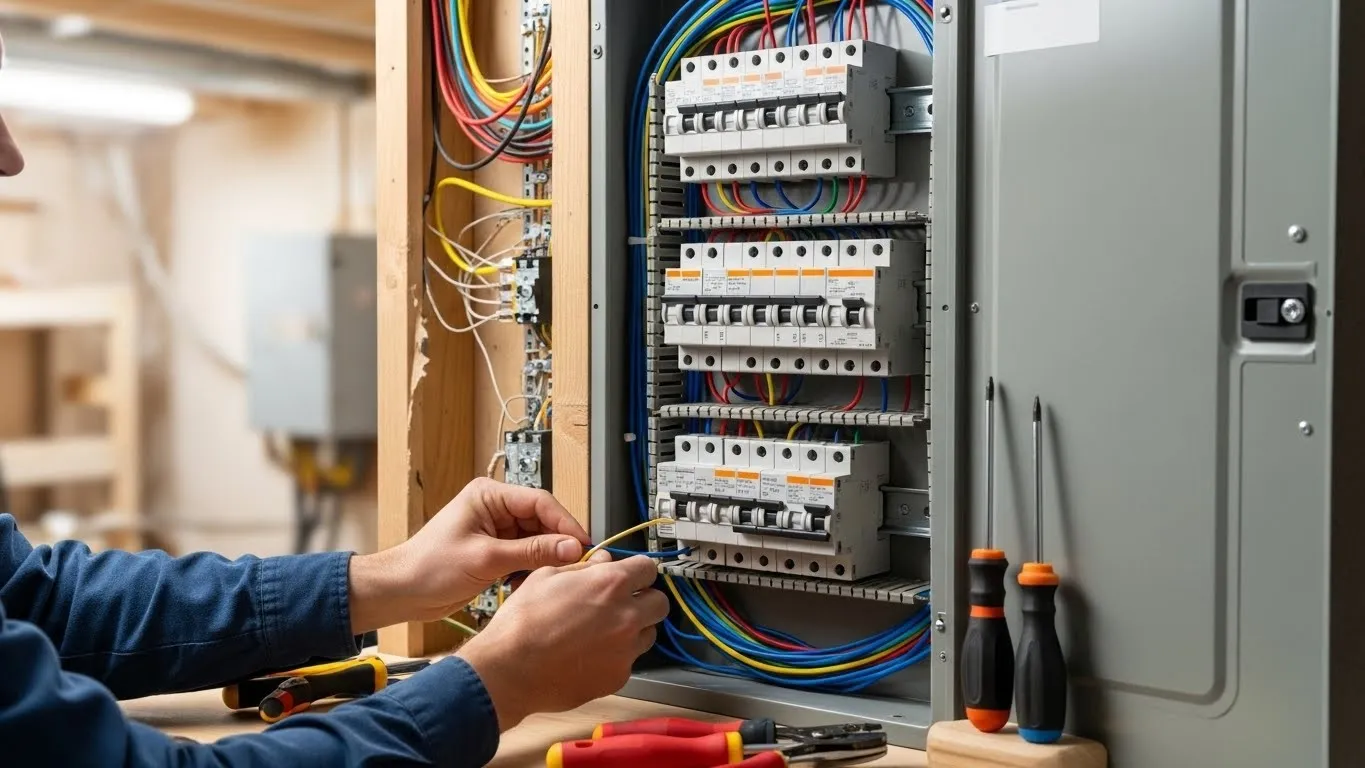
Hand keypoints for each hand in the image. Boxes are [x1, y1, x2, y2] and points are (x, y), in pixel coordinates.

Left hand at [347, 478, 591, 632]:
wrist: (401, 592)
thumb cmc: (428, 567)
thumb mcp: (486, 559)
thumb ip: (532, 552)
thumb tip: (571, 547)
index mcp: (489, 495)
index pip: (540, 502)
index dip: (565, 522)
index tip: (583, 544)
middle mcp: (494, 508)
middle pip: (542, 520)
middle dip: (558, 542)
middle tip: (577, 563)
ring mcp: (495, 530)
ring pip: (537, 539)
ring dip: (546, 557)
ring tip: (556, 574)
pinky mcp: (494, 551)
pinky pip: (526, 555)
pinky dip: (533, 568)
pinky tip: (535, 581)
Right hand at [457, 554, 668, 729]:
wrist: (510, 669)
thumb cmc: (522, 622)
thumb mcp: (547, 576)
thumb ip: (583, 567)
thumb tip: (603, 562)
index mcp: (610, 585)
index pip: (648, 568)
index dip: (638, 571)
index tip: (631, 576)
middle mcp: (626, 617)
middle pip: (660, 603)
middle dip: (644, 600)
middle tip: (623, 603)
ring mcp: (625, 650)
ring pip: (649, 634)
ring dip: (634, 629)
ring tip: (604, 631)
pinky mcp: (617, 677)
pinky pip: (629, 661)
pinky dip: (617, 656)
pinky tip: (591, 654)